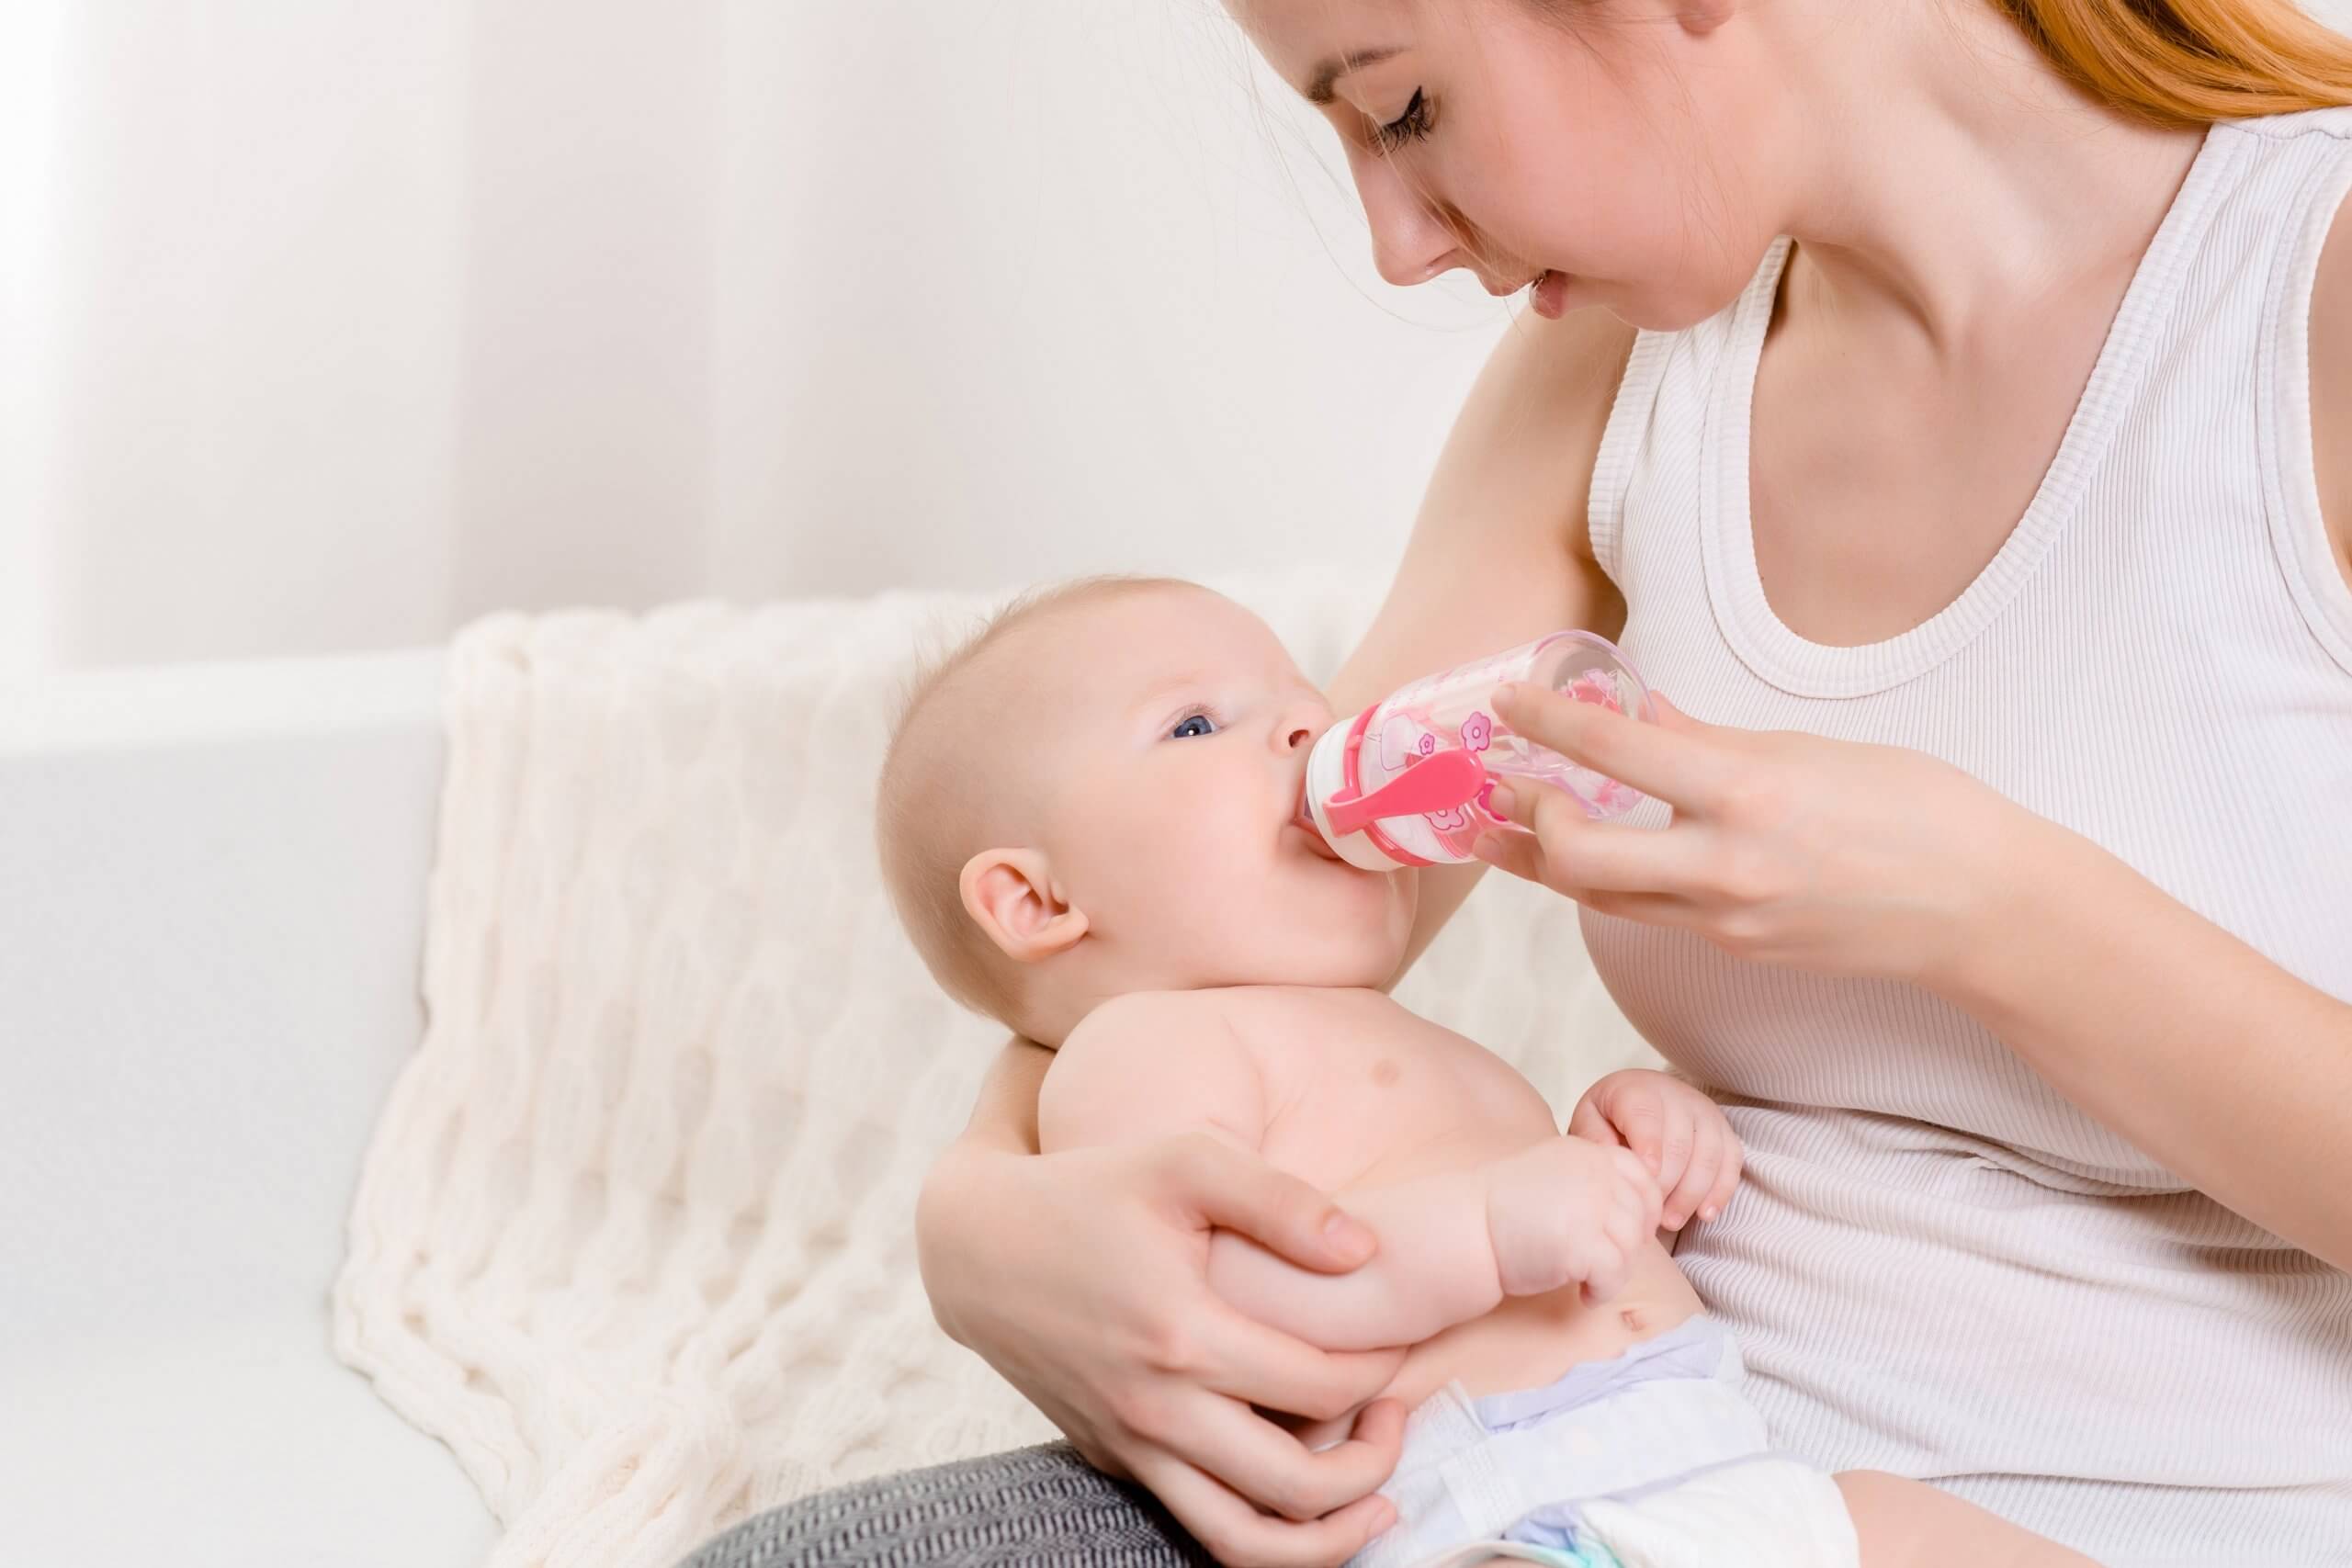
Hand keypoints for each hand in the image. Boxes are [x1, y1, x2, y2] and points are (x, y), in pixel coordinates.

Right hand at [917, 1134, 1408, 1567]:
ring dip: (1325, 1536)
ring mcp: (1132, 1445)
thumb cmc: (1092, 1189)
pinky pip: (1200, 1522)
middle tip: (1397, 1416)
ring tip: (1374, 1496)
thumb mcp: (1184, 1162)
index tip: (1402, 1340)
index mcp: (1183, 1334)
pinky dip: (1262, 1525)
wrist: (979, 1246)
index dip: (1382, 1369)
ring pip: (1244, 1542)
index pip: (1321, 1385)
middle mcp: (1156, 1408)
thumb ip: (1279, 1200)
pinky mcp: (1114, 1460)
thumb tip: (1367, 1252)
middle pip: (1297, 1486)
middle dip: (1374, 1462)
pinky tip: (1298, 1485)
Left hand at [1472, 683, 2027, 987]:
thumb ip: (1709, 737)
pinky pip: (1651, 913)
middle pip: (1576, 854)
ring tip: (1515, 823)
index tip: (1507, 699)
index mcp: (1747, 791)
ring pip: (1601, 895)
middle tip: (1507, 781)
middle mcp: (1724, 865)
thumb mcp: (1810, 749)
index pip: (1613, 749)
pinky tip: (1603, 851)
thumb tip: (1637, 711)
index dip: (1545, 721)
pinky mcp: (1734, 949)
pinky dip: (1613, 881)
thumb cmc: (1917, 809)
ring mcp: (1725, 919)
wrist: (1982, 910)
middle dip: (1526, 818)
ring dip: (1549, 860)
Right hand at [1481, 1134, 1662, 1304]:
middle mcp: (1595, 1173)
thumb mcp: (1554, 1176)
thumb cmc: (1505, 1211)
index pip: (1642, 1178)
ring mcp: (1591, 1206)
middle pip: (1640, 1218)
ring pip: (1631, 1249)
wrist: (1466, 1228)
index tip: (1626, 1235)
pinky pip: (1614, 1275)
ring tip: (1590, 1283)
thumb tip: (1637, 1217)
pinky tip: (1583, 1295)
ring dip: (1616, 1274)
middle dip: (1628, 1249)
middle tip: (1604, 1267)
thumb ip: (1592, 1183)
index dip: (1644, 1211)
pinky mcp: (1582, 1243)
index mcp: (1588, 1153)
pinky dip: (1602, 1291)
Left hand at [1568, 1069, 1742, 1229]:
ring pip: (1709, 1155)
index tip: (1647, 1177)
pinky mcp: (1724, 1132)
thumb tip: (1612, 1160)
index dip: (1650, 1148)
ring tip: (1670, 1221)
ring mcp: (1706, 1113)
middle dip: (1666, 1185)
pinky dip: (1721, 1191)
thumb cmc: (1610, 1116)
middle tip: (1649, 1214)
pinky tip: (1704, 1215)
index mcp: (1638, 1090)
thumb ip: (1594, 1136)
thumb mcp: (1590, 1119)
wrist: (1640, 1099)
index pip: (1647, 1117)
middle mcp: (1678, 1096)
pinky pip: (1731, 1162)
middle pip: (1680, 1144)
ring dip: (1691, 1194)